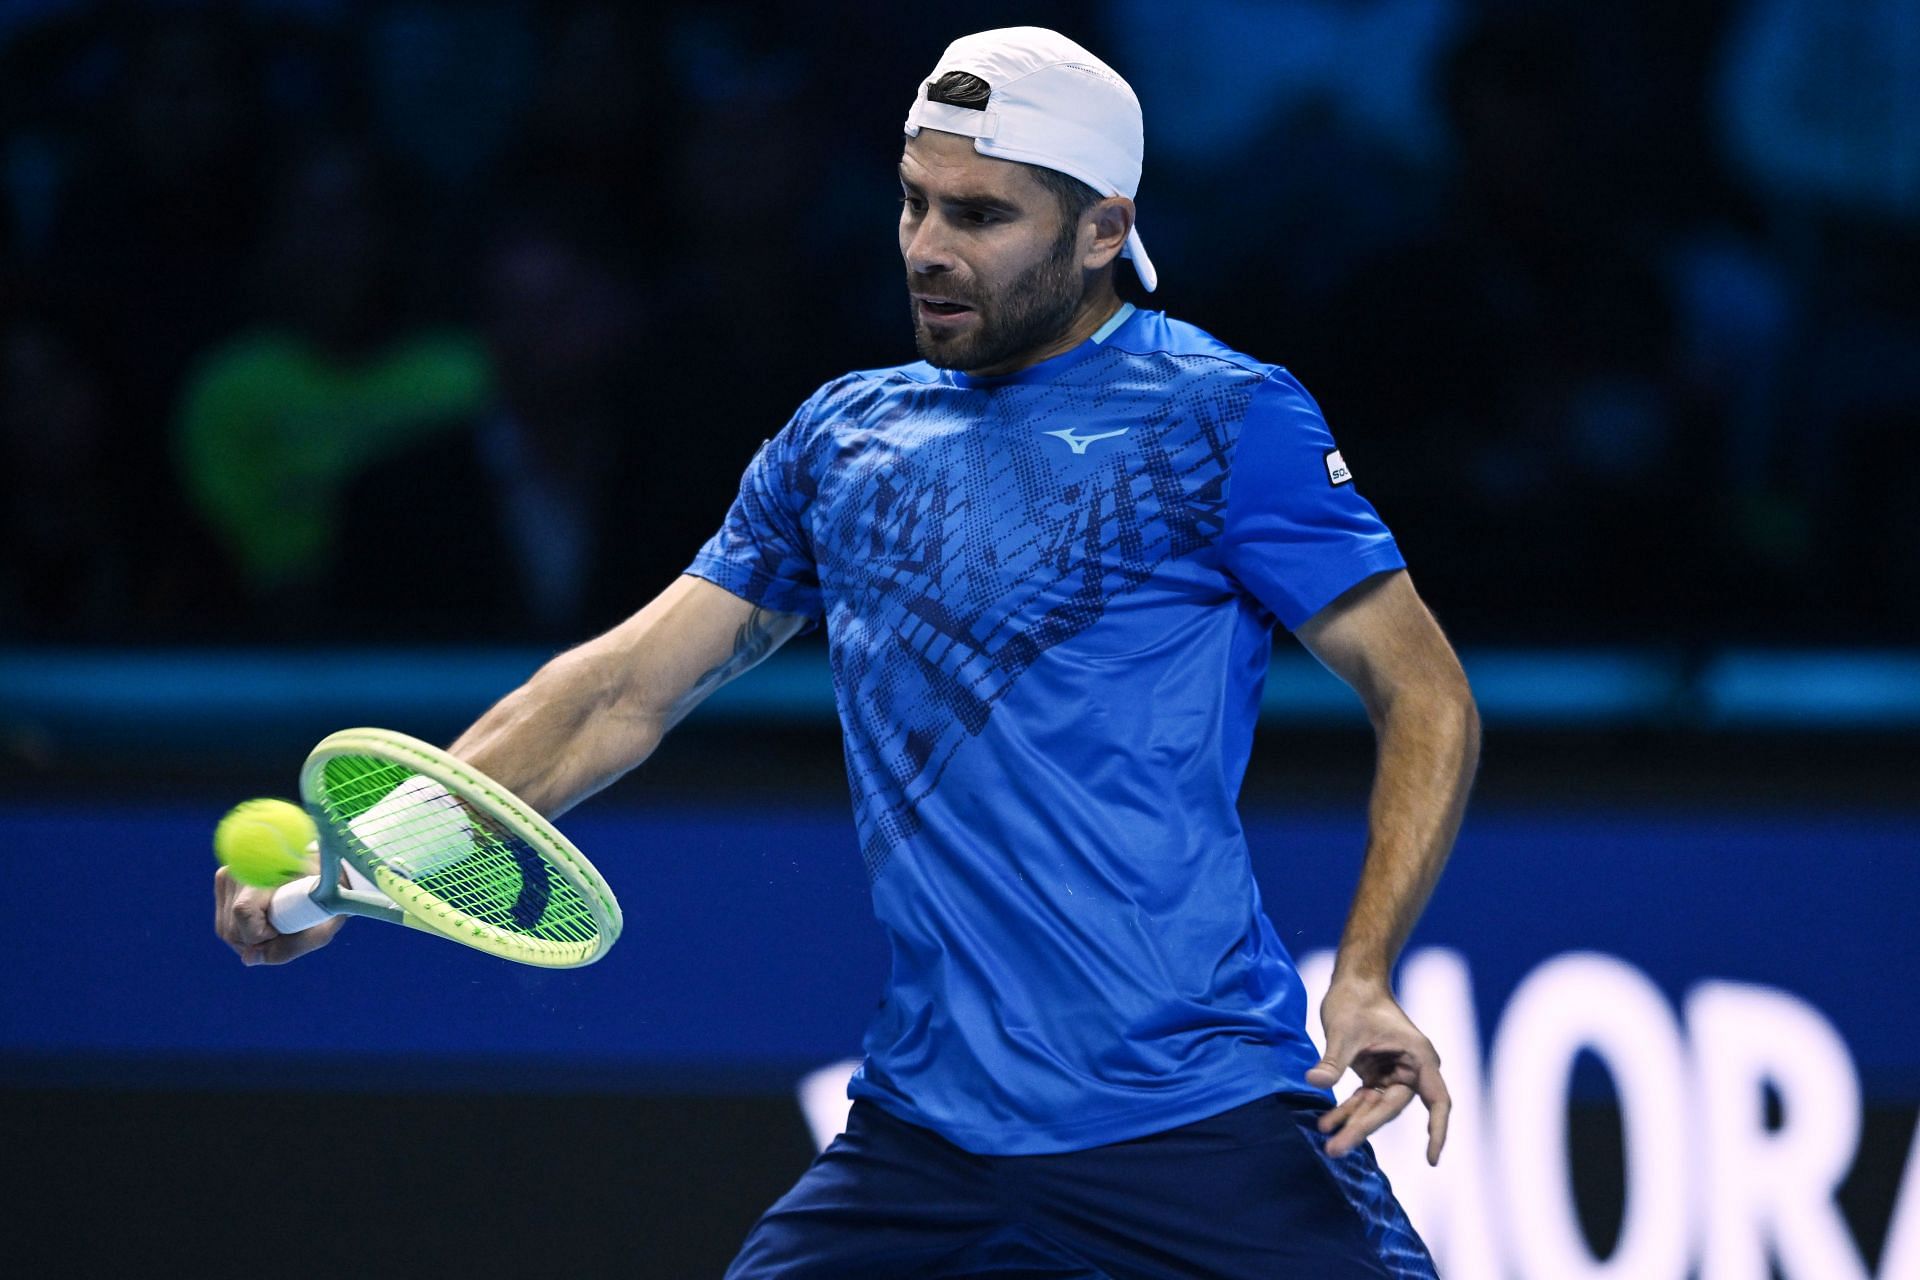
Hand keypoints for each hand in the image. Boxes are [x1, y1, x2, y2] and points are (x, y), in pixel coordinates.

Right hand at [213, 867, 345, 965]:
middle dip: (258, 941)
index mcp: (266, 869)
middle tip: (286, 928)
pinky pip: (226, 924)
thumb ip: (286, 949)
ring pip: (226, 929)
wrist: (325, 871)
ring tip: (278, 922)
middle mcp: (239, 869)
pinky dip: (246, 931)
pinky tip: (266, 920)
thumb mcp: (319, 929)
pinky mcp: (224, 884)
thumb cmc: (327, 899)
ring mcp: (228, 876)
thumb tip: (247, 959)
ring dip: (252, 938)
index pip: (243, 911)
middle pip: (232, 929)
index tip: (287, 925)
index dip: (263, 933)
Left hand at [1305, 978, 1450, 1164]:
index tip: (1431, 1159)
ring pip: (1375, 1109)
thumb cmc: (1355, 1000)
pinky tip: (1326, 1125)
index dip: (1437, 1131)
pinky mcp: (1377, 1076)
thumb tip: (1315, 1082)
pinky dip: (1346, 1111)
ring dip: (1352, 1124)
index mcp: (1418, 1057)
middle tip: (1336, 1149)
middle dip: (1364, 1129)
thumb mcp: (1342, 1030)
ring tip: (1328, 1145)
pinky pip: (1364, 1100)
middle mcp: (1412, 1070)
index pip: (1437, 1101)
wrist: (1352, 983)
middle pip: (1391, 1108)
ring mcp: (1394, 1074)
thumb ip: (1333, 1060)